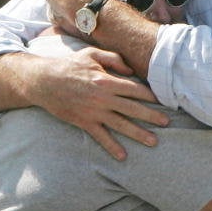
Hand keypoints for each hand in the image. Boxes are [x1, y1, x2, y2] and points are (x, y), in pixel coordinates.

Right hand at [26, 46, 168, 159]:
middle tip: (167, 122)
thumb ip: (114, 59)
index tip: (163, 100)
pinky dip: (112, 147)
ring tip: (153, 142)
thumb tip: (131, 71)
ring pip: (121, 125)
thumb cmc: (69, 65)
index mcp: (106, 80)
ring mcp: (94, 112)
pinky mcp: (84, 122)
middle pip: (132, 108)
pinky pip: (101, 137)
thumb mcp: (92, 54)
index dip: (150, 95)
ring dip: (138, 134)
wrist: (43, 81)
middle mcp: (103, 97)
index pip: (135, 89)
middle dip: (151, 116)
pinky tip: (123, 156)